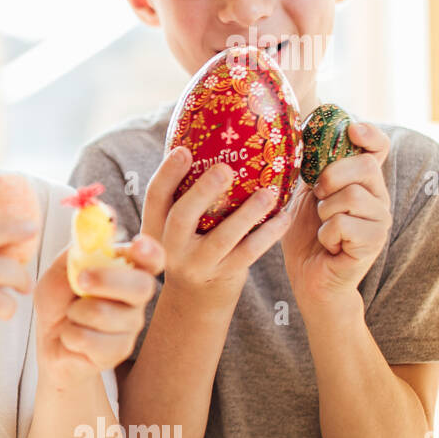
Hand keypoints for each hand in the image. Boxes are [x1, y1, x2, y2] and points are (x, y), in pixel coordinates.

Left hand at [34, 234, 164, 388]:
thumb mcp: (61, 270)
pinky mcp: (119, 350)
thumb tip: (89, 224)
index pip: (151, 258)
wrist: (49, 342)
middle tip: (81, 280)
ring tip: (71, 316)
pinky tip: (72, 337)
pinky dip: (70, 335)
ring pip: (106, 314)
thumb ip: (77, 251)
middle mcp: (135, 296)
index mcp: (125, 270)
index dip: (150, 251)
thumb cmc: (59, 301)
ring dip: (75, 312)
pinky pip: (91, 340)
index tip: (137, 245)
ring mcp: (131, 325)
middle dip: (107, 280)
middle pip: (141, 286)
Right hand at [141, 145, 291, 301]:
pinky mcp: (223, 275)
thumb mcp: (175, 225)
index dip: (167, 173)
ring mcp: (196, 264)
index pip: (155, 196)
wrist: (195, 298)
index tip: (184, 150)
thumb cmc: (192, 244)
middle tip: (225, 168)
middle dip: (203, 192)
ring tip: (268, 193)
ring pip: (221, 238)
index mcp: (155, 225)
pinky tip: (283, 217)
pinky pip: (248, 254)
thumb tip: (205, 138)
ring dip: (246, 214)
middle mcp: (170, 246)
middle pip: (182, 217)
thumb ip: (184, 194)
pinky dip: (267, 235)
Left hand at [281, 121, 391, 308]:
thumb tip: (296, 136)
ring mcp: (379, 220)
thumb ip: (309, 170)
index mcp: (362, 182)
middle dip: (331, 176)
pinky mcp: (373, 242)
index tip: (352, 128)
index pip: (379, 147)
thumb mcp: (302, 196)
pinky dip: (326, 234)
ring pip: (353, 196)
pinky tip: (327, 244)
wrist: (310, 278)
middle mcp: (378, 197)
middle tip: (318, 195)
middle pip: (365, 166)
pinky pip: (344, 224)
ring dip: (325, 210)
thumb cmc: (305, 236)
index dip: (370, 134)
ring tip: (322, 226)